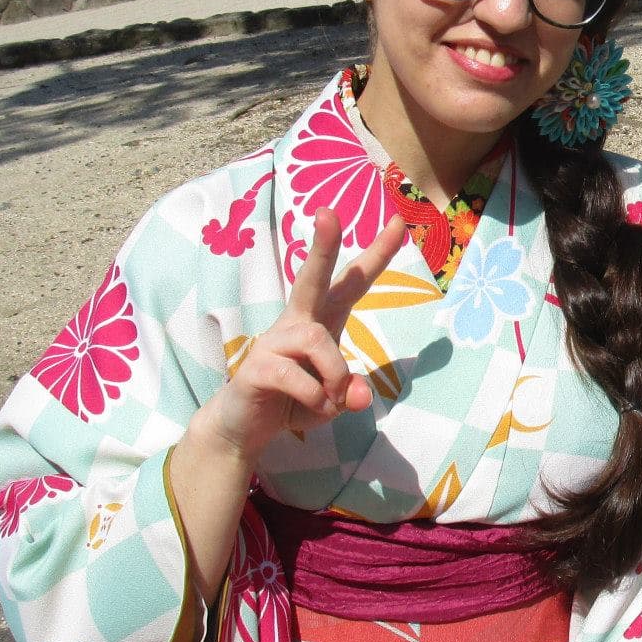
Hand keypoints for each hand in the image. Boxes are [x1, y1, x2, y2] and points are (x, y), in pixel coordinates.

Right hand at [196, 209, 406, 464]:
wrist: (242, 429)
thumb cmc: (291, 403)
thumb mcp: (332, 401)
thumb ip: (348, 394)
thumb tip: (358, 395)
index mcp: (321, 320)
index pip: (352, 282)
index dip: (377, 254)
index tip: (398, 222)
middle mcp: (297, 322)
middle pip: (311, 276)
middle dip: (323, 245)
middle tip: (327, 212)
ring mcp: (273, 342)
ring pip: (317, 339)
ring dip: (334, 373)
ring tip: (332, 399)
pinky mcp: (256, 367)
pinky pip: (294, 375)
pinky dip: (314, 396)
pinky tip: (314, 407)